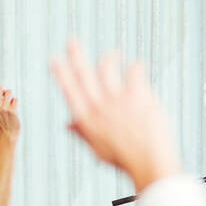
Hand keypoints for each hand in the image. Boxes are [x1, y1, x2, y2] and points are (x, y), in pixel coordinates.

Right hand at [0, 75, 20, 142]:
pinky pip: (16, 99)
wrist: (9, 131)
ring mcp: (3, 108)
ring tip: (10, 104)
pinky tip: (15, 109)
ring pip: (9, 92)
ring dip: (11, 96)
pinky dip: (16, 102)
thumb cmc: (3, 117)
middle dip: (3, 89)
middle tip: (5, 98)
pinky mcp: (12, 111)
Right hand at [50, 40, 180, 191]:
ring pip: (106, 68)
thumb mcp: (99, 150)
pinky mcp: (137, 95)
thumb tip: (68, 124)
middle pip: (83, 74)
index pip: (69, 91)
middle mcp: (99, 107)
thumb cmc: (126, 160)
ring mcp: (117, 99)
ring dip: (109, 57)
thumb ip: (83, 133)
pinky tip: (138, 63)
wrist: (150, 164)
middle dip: (76, 55)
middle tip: (72, 40)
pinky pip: (133, 71)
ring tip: (114, 53)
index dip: (61, 73)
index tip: (55, 58)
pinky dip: (135, 66)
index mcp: (87, 120)